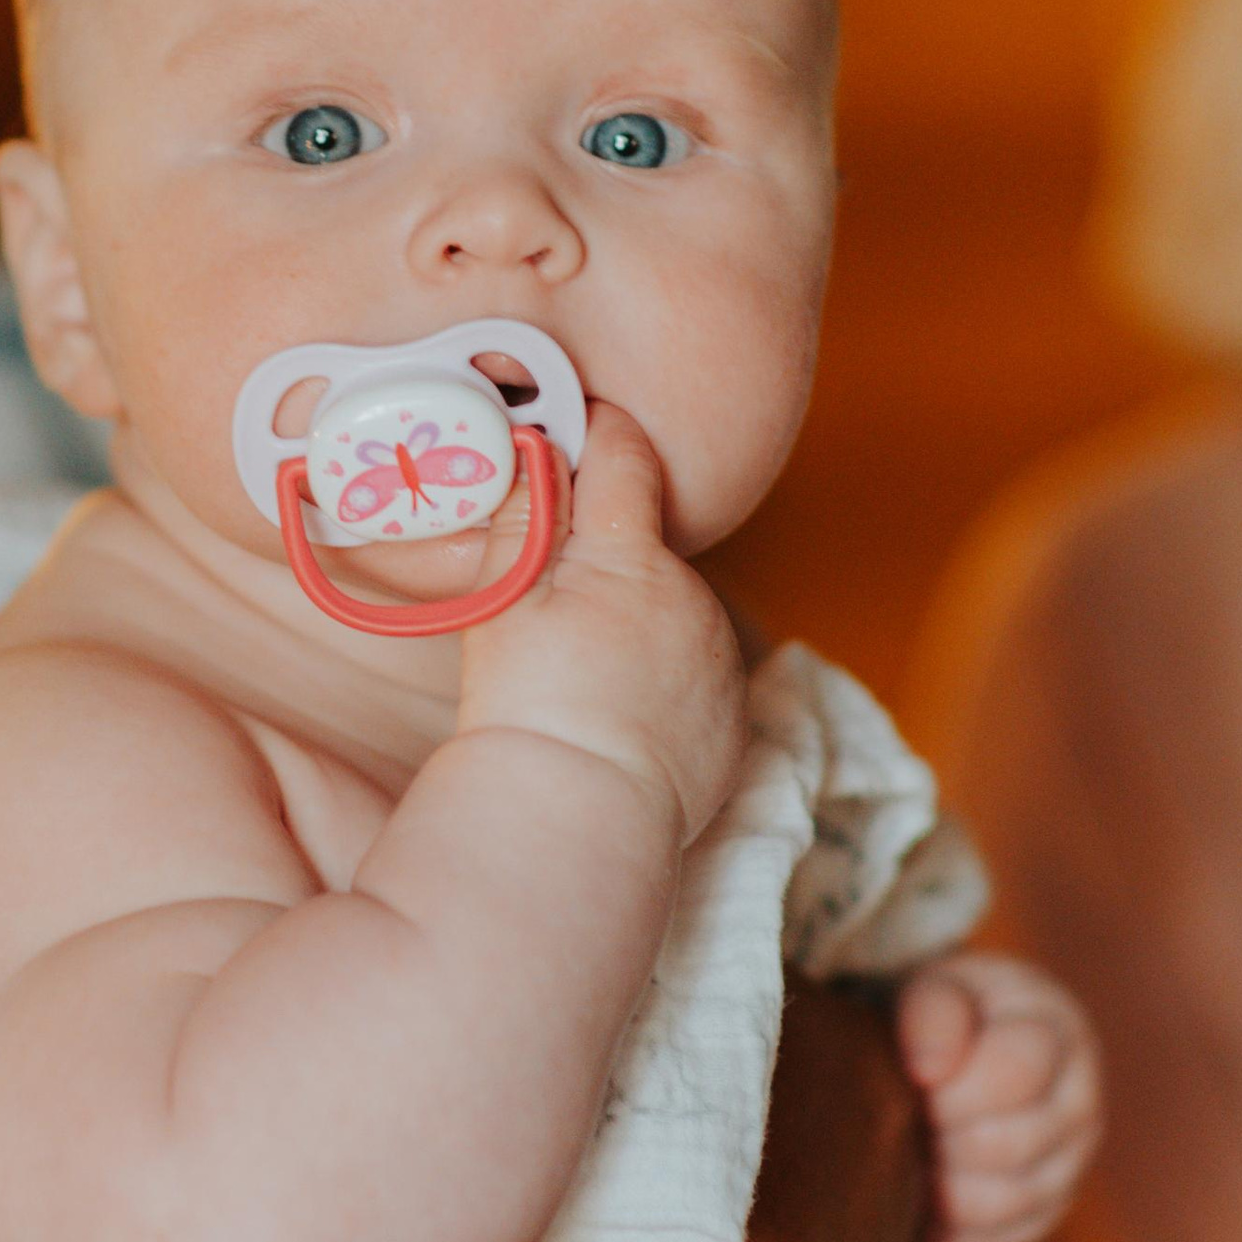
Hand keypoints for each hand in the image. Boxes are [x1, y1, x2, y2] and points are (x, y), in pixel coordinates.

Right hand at [457, 400, 746, 841]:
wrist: (582, 811)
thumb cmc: (531, 702)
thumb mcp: (508, 598)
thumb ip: (527, 512)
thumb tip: (536, 444)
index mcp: (631, 554)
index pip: (623, 455)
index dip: (594, 433)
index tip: (569, 430)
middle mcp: (690, 592)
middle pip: (643, 543)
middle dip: (605, 552)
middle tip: (551, 595)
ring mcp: (718, 653)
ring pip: (671, 608)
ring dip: (637, 617)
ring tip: (584, 669)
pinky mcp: (733, 711)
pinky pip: (694, 669)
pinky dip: (663, 676)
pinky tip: (618, 708)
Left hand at [897, 954, 1100, 1241]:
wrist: (954, 1051)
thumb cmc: (944, 1013)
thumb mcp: (936, 987)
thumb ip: (933, 1011)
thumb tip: (929, 1071)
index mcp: (1058, 1032)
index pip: (1018, 1070)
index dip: (953, 1086)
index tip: (914, 1082)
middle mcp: (1079, 1102)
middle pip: (1011, 1145)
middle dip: (941, 1138)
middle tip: (902, 1122)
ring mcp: (1069, 1165)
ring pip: (1007, 1203)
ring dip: (941, 1188)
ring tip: (907, 1156)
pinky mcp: (1044, 1214)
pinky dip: (947, 1232)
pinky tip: (916, 1204)